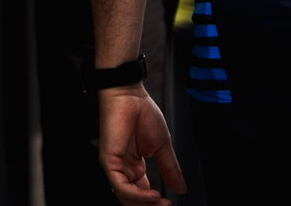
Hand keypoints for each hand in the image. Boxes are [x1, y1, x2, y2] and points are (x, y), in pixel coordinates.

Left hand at [98, 86, 185, 204]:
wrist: (129, 95)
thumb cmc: (141, 113)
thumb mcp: (162, 146)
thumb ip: (170, 168)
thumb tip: (181, 188)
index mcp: (134, 166)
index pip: (142, 194)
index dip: (155, 203)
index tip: (170, 203)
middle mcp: (123, 169)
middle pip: (133, 200)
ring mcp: (114, 166)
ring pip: (126, 197)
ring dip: (145, 205)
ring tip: (162, 203)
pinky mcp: (109, 161)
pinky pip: (121, 186)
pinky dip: (138, 195)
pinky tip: (153, 195)